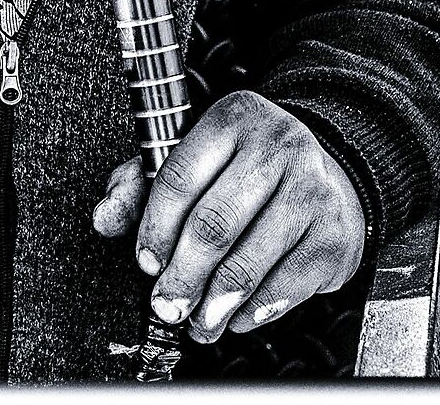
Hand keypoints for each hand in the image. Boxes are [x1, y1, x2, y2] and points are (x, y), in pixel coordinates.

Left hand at [90, 90, 366, 344]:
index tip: (146, 262)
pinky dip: (254, 311)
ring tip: (198, 321)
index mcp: (232, 118)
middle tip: (166, 305)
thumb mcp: (193, 160)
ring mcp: (312, 190)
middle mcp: (277, 146)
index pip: (179, 177)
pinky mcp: (334, 235)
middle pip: (213, 225)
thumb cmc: (247, 172)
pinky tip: (237, 316)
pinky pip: (286, 286)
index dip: (154, 228)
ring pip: (249, 261)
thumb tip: (105, 217)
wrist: (329, 175)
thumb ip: (140, 185)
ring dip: (214, 304)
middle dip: (182, 277)